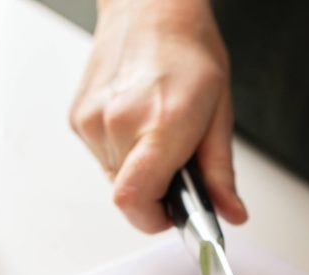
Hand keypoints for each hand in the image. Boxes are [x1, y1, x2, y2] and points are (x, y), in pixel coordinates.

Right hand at [69, 0, 246, 231]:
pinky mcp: (78, 119)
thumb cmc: (187, 50)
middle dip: (154, 191)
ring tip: (155, 131)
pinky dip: (121, 151)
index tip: (172, 215)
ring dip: (137, 170)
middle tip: (174, 159)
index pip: (135, 202)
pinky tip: (135, 120)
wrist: (150, 8)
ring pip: (114, 178)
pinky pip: (101, 157)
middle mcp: (118, 124)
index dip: (155, 220)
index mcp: (160, 124)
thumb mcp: (219, 112)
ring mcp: (92, 122)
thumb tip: (230, 213)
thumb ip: (220, 171)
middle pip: (129, 196)